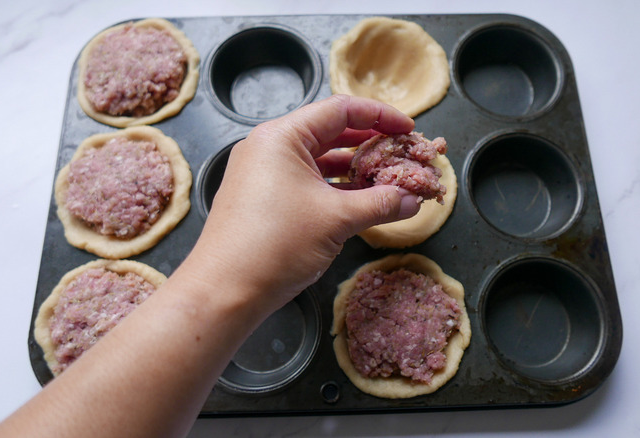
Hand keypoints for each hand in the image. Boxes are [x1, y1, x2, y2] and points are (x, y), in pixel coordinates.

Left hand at [188, 94, 420, 312]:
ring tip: (387, 180)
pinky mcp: (262, 198)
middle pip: (329, 132)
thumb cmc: (274, 246)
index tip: (407, 128)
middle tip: (401, 155)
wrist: (225, 292)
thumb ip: (381, 204)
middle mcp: (268, 147)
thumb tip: (413, 200)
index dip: (379, 115)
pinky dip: (334, 188)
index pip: (340, 110)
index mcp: (282, 137)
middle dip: (369, 144)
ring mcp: (262, 173)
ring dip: (353, 169)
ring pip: (318, 160)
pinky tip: (360, 201)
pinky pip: (306, 181)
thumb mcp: (337, 220)